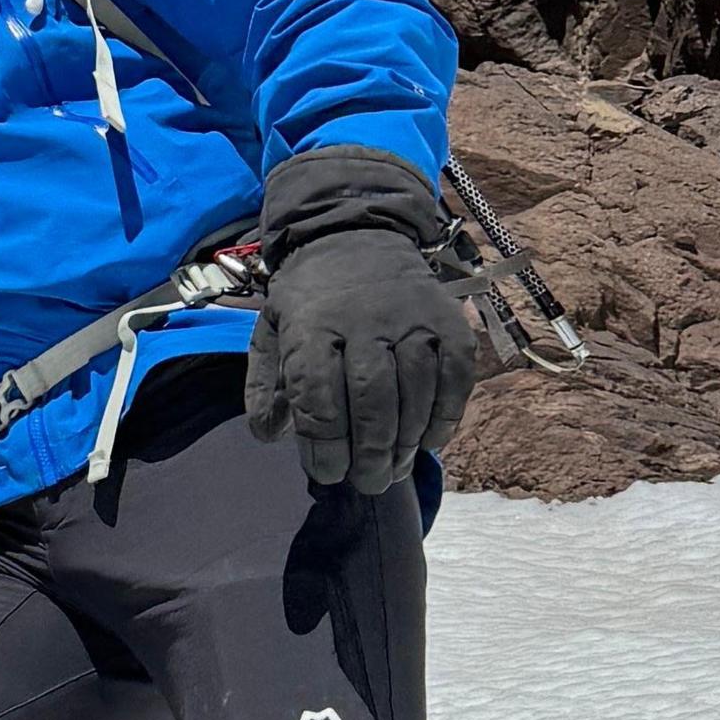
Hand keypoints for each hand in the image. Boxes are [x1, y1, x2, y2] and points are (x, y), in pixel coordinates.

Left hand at [243, 153, 474, 496]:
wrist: (358, 237)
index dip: (324, 444)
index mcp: (312, 325)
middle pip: (372, 398)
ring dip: (406, 441)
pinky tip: (428, 442)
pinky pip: (455, 378)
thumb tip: (268, 435)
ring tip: (392, 469)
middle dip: (369, 451)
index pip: (318, 395)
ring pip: (416, 391)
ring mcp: (412, 319)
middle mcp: (364, 320)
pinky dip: (445, 416)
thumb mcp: (271, 330)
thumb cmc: (311, 299)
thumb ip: (264, 384)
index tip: (327, 472)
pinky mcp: (450, 323)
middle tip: (366, 482)